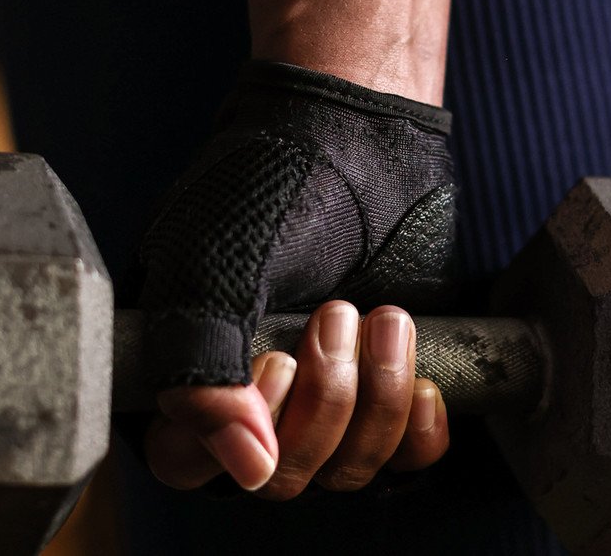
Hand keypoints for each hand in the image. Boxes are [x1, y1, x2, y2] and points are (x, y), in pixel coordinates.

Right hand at [138, 62, 454, 493]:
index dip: (233, 433)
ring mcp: (324, 401)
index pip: (186, 461)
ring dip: (375, 399)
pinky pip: (407, 460)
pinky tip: (423, 378)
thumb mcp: (217, 267)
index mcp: (188, 370)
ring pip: (347, 471)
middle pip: (281, 478)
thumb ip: (205, 369)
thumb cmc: (273, 184)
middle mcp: (252, 399)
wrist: (357, 133)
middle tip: (335, 312)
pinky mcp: (386, 393)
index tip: (276, 360)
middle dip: (323, 402)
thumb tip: (248, 470)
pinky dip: (418, 428)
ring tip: (380, 314)